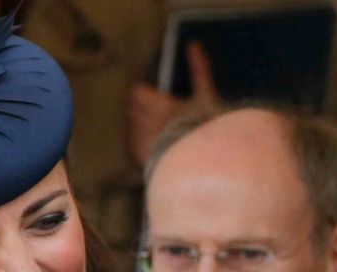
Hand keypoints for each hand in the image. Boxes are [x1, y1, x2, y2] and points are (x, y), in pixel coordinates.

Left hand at [127, 41, 218, 167]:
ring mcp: (136, 139)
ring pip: (130, 128)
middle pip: (132, 109)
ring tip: (158, 135)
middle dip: (142, 111)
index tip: (156, 99)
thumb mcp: (205, 97)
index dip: (145, 94)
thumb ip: (198, 69)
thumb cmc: (202, 127)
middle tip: (160, 117)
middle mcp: (139, 119)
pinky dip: (140, 147)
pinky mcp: (136, 158)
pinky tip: (154, 150)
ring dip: (140, 128)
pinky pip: (131, 148)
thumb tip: (193, 44)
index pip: (136, 91)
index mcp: (152, 102)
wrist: (196, 163)